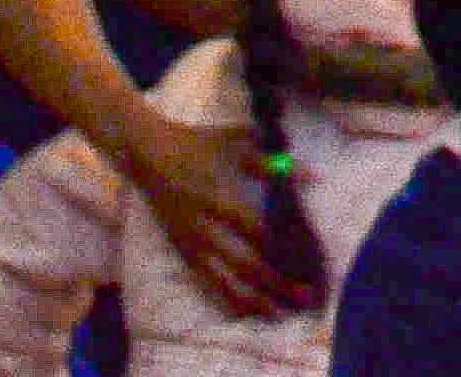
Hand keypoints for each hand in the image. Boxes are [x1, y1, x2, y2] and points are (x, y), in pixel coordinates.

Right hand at [117, 112, 302, 316]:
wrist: (147, 153)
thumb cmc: (198, 145)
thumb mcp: (237, 145)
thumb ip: (274, 165)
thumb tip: (313, 177)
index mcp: (219, 200)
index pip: (258, 234)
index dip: (284, 252)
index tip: (308, 265)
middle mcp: (203, 228)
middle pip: (244, 264)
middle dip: (274, 283)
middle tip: (303, 298)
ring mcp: (189, 243)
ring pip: (222, 281)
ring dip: (250, 299)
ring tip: (275, 314)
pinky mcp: (179, 250)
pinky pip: (203, 280)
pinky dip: (222, 297)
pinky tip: (239, 311)